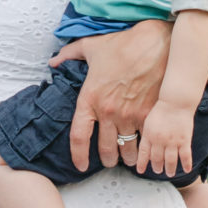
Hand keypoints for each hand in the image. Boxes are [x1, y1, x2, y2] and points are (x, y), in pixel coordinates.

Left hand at [59, 21, 173, 169]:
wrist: (154, 42)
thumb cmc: (122, 44)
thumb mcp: (90, 46)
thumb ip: (69, 55)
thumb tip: (53, 62)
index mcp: (90, 98)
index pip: (79, 136)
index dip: (78, 155)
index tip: (80, 165)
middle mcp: (108, 112)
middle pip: (105, 149)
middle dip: (107, 159)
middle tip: (109, 161)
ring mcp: (130, 115)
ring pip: (127, 149)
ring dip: (127, 157)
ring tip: (128, 159)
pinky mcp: (150, 114)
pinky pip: (145, 140)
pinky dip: (145, 148)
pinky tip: (146, 150)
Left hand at [135, 98, 194, 178]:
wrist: (176, 102)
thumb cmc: (161, 109)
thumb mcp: (148, 121)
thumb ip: (146, 134)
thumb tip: (144, 145)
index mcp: (149, 135)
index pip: (143, 154)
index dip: (141, 163)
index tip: (140, 171)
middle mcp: (159, 141)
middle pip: (157, 159)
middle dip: (157, 167)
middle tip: (158, 171)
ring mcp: (172, 142)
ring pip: (170, 161)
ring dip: (170, 169)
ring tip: (170, 173)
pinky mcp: (184, 140)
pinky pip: (186, 156)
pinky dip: (186, 164)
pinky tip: (187, 170)